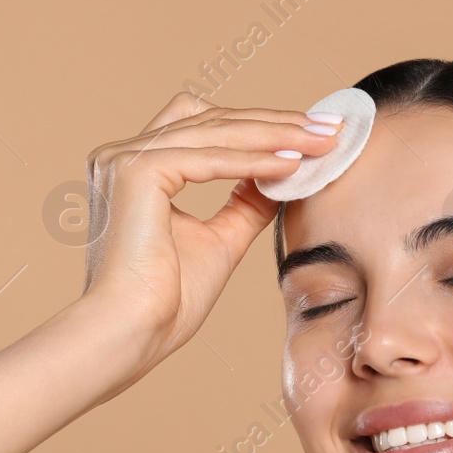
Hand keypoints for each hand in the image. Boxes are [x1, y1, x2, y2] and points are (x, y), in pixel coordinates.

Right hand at [79, 91, 340, 367]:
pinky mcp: (136, 171)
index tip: (310, 134)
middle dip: (276, 122)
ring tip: (321, 143)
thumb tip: (281, 175)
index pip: (203, 127)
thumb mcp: (220, 242)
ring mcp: (125, 159)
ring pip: (215, 130)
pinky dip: (254, 161)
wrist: (129, 334)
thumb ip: (245, 204)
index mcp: (135, 169)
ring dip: (274, 135)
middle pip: (213, 118)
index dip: (258, 125)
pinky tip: (291, 165)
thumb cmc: (164, 303)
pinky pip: (209, 157)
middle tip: (328, 129)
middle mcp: (123, 155)